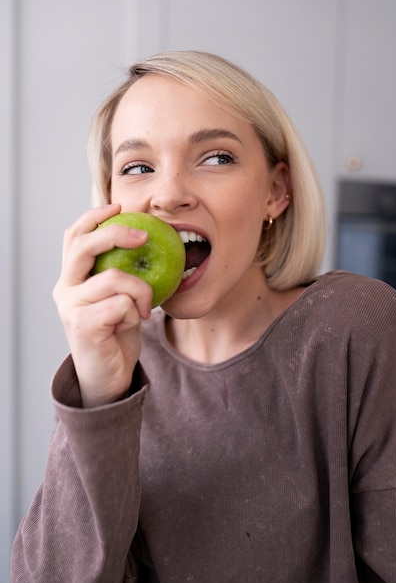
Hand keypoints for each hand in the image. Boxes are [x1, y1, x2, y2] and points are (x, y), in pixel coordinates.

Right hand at [53, 204, 152, 406]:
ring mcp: (70, 307)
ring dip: (141, 291)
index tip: (120, 206)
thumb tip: (145, 240)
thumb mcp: (119, 298)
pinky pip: (123, 304)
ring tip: (145, 308)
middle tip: (144, 236)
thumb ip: (121, 273)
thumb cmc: (117, 335)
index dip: (94, 216)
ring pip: (115, 278)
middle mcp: (64, 289)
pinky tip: (132, 325)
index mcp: (71, 278)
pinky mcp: (82, 325)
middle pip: (84, 245)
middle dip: (116, 233)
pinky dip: (136, 312)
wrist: (109, 377)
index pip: (74, 237)